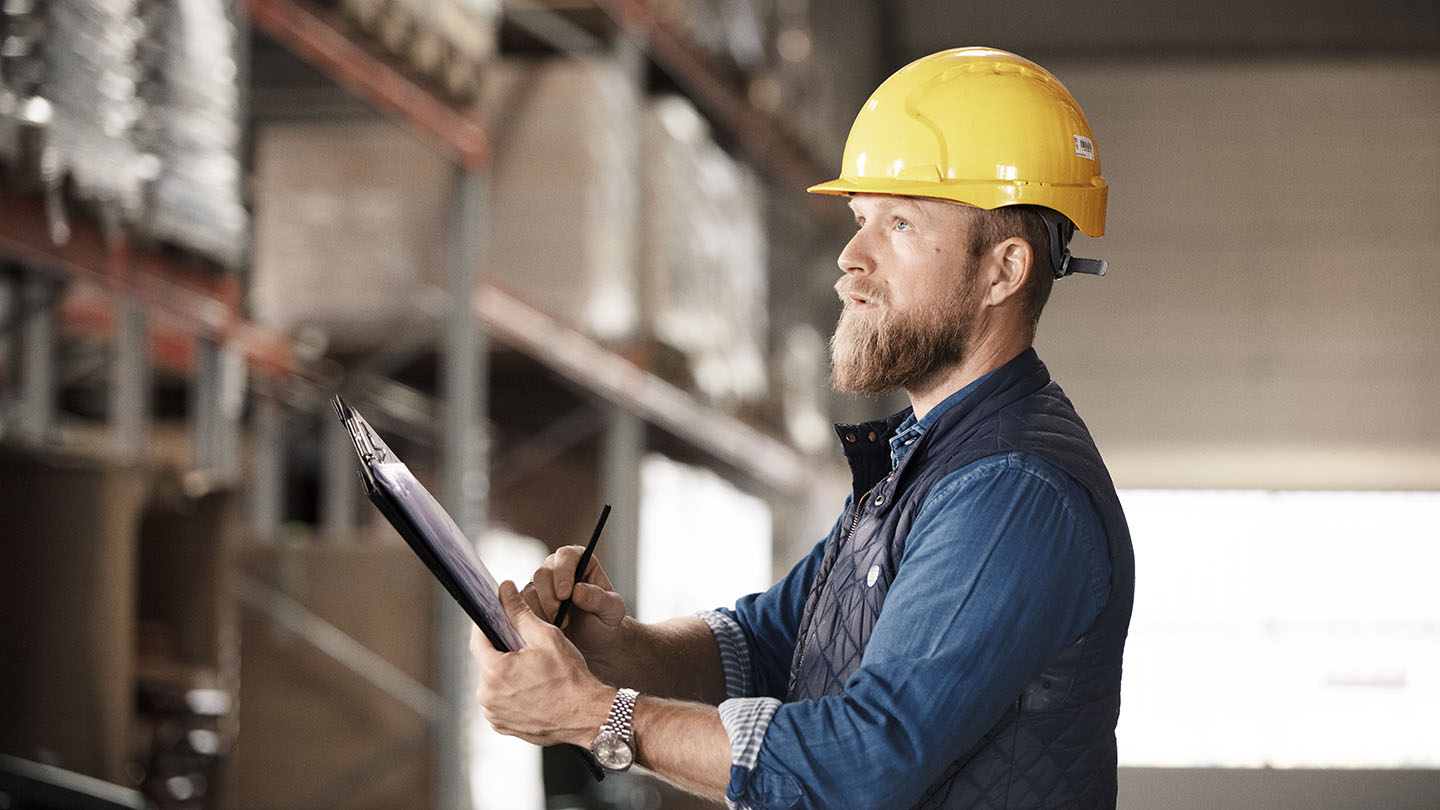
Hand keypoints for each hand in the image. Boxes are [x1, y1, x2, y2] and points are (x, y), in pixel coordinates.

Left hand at [471, 580, 611, 746]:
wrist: (587, 716)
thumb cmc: (570, 678)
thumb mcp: (546, 637)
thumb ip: (520, 612)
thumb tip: (504, 591)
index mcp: (495, 672)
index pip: (477, 639)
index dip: (487, 626)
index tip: (498, 620)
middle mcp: (488, 697)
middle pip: (487, 662)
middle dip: (503, 651)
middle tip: (528, 649)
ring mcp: (495, 715)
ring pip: (494, 683)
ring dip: (507, 674)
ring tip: (533, 671)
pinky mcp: (504, 727)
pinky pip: (501, 702)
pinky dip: (512, 694)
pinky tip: (534, 689)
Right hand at [522, 545, 626, 657]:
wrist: (593, 641)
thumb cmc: (604, 621)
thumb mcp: (613, 611)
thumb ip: (600, 599)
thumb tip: (578, 590)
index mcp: (580, 561)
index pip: (566, 556)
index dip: (563, 573)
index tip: (565, 595)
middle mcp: (557, 568)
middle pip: (543, 573)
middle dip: (550, 598)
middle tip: (562, 619)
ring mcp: (541, 584)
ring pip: (530, 591)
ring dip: (541, 612)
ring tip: (559, 627)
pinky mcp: (529, 601)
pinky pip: (521, 606)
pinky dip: (531, 619)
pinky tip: (547, 629)